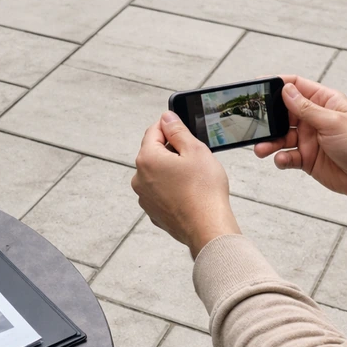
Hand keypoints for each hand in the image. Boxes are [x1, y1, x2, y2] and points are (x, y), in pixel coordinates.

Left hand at [132, 112, 239, 258]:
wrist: (207, 228)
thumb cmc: (204, 190)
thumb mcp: (195, 150)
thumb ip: (177, 131)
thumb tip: (166, 118)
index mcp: (147, 159)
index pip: (153, 131)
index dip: (169, 126)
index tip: (183, 127)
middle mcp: (139, 179)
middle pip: (154, 153)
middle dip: (172, 150)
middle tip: (195, 156)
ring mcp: (144, 198)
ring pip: (157, 174)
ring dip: (171, 170)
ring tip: (194, 177)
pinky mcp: (153, 212)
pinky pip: (161, 192)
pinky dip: (172, 189)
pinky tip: (189, 193)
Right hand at [254, 76, 346, 208]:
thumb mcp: (332, 121)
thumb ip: (306, 108)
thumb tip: (286, 90)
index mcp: (324, 102)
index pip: (297, 87)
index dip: (279, 84)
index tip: (260, 87)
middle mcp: (314, 119)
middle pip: (283, 113)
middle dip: (268, 119)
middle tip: (255, 124)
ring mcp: (309, 138)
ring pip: (281, 136)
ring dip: (270, 142)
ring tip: (261, 149)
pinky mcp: (306, 157)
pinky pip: (287, 156)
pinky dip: (281, 158)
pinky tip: (282, 160)